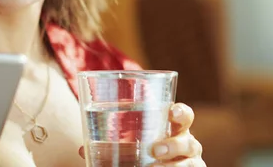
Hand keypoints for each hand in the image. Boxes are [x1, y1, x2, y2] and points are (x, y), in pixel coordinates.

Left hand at [77, 103, 204, 165]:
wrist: (151, 166)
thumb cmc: (143, 153)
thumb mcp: (129, 146)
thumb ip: (110, 146)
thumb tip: (81, 149)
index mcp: (172, 128)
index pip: (184, 115)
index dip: (181, 112)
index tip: (171, 112)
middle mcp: (186, 145)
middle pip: (190, 141)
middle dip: (174, 144)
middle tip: (154, 149)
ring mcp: (190, 163)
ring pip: (191, 164)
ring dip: (173, 166)